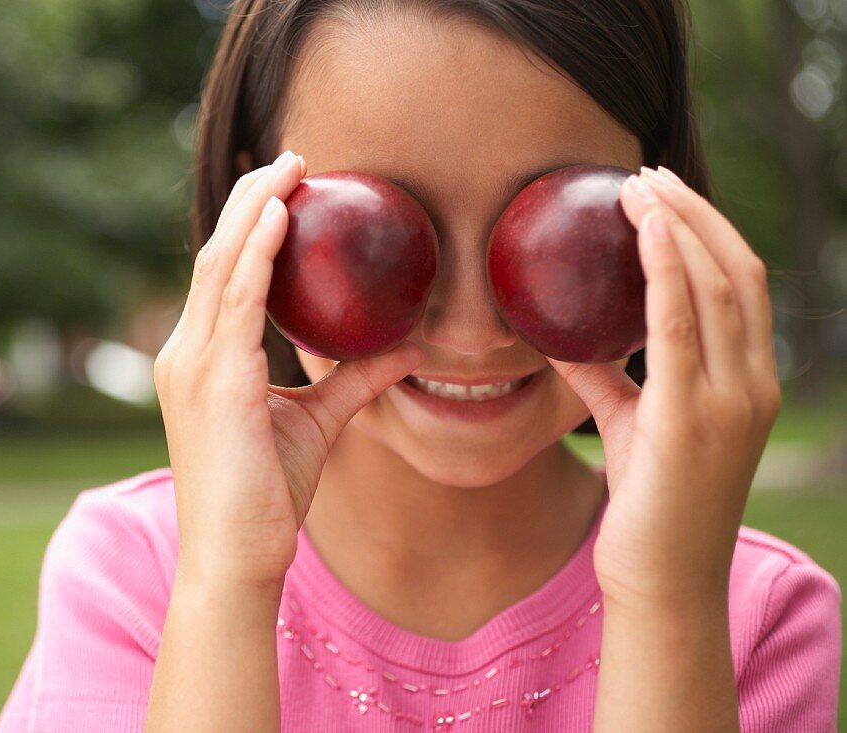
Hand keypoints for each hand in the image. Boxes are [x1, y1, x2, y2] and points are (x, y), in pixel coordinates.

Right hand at [153, 150, 424, 590]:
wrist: (236, 559)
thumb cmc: (265, 496)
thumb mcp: (315, 423)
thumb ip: (354, 379)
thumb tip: (407, 347)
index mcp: (200, 360)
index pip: (221, 273)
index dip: (249, 224)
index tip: (286, 185)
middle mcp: (185, 353)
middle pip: (215, 253)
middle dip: (253, 199)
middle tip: (294, 157)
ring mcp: (193, 365)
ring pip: (221, 264)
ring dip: (257, 209)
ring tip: (293, 167)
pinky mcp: (216, 382)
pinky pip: (236, 300)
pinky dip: (257, 252)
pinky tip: (283, 214)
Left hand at [546, 165, 780, 607]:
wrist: (663, 584)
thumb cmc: (650, 505)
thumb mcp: (632, 425)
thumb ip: (607, 376)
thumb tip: (562, 334)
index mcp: (748, 384)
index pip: (742, 284)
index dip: (708, 230)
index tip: (663, 193)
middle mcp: (751, 385)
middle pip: (736, 270)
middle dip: (691, 213)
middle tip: (644, 174)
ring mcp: (729, 402)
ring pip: (716, 285)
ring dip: (676, 226)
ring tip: (636, 186)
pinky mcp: (690, 419)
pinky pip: (679, 325)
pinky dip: (665, 268)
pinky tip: (642, 229)